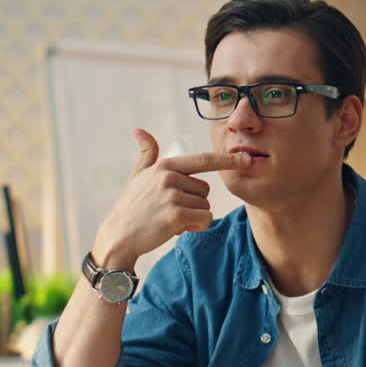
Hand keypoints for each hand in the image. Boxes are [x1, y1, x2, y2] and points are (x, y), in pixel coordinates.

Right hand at [91, 128, 248, 266]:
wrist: (119, 236)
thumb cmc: (132, 206)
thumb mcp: (137, 176)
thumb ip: (146, 154)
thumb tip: (139, 130)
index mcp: (165, 166)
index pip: (203, 160)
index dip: (227, 159)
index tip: (246, 158)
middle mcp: (169, 177)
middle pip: (206, 189)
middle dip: (195, 203)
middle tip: (172, 210)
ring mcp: (172, 195)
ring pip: (205, 206)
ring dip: (194, 217)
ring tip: (170, 220)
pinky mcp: (176, 215)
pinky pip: (205, 218)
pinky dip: (196, 227)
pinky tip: (177, 229)